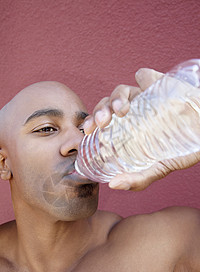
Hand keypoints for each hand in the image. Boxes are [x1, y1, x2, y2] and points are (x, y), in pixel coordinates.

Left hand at [83, 68, 199, 190]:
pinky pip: (144, 76)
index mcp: (126, 129)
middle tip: (101, 122)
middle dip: (100, 111)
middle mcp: (131, 112)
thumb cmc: (182, 150)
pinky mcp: (159, 84)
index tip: (88, 131)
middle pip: (107, 106)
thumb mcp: (158, 168)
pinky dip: (142, 78)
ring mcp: (144, 97)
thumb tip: (112, 186)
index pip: (101, 124)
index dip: (91, 125)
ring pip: (121, 91)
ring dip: (116, 98)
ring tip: (121, 111)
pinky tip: (144, 88)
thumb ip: (137, 179)